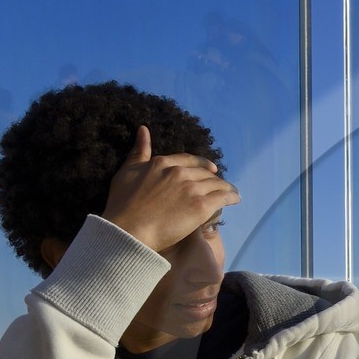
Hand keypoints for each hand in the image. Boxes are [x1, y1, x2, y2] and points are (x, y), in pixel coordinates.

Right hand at [101, 125, 239, 251]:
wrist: (129, 229)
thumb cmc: (122, 204)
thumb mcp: (127, 171)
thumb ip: (139, 151)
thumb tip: (143, 129)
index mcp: (163, 163)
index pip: (189, 160)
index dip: (202, 164)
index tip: (210, 168)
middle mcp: (180, 172)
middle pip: (204, 173)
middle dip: (214, 178)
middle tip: (221, 185)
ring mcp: (192, 188)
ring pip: (216, 184)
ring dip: (226, 187)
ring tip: (233, 193)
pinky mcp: (201, 205)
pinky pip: (222, 197)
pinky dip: (231, 197)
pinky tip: (236, 199)